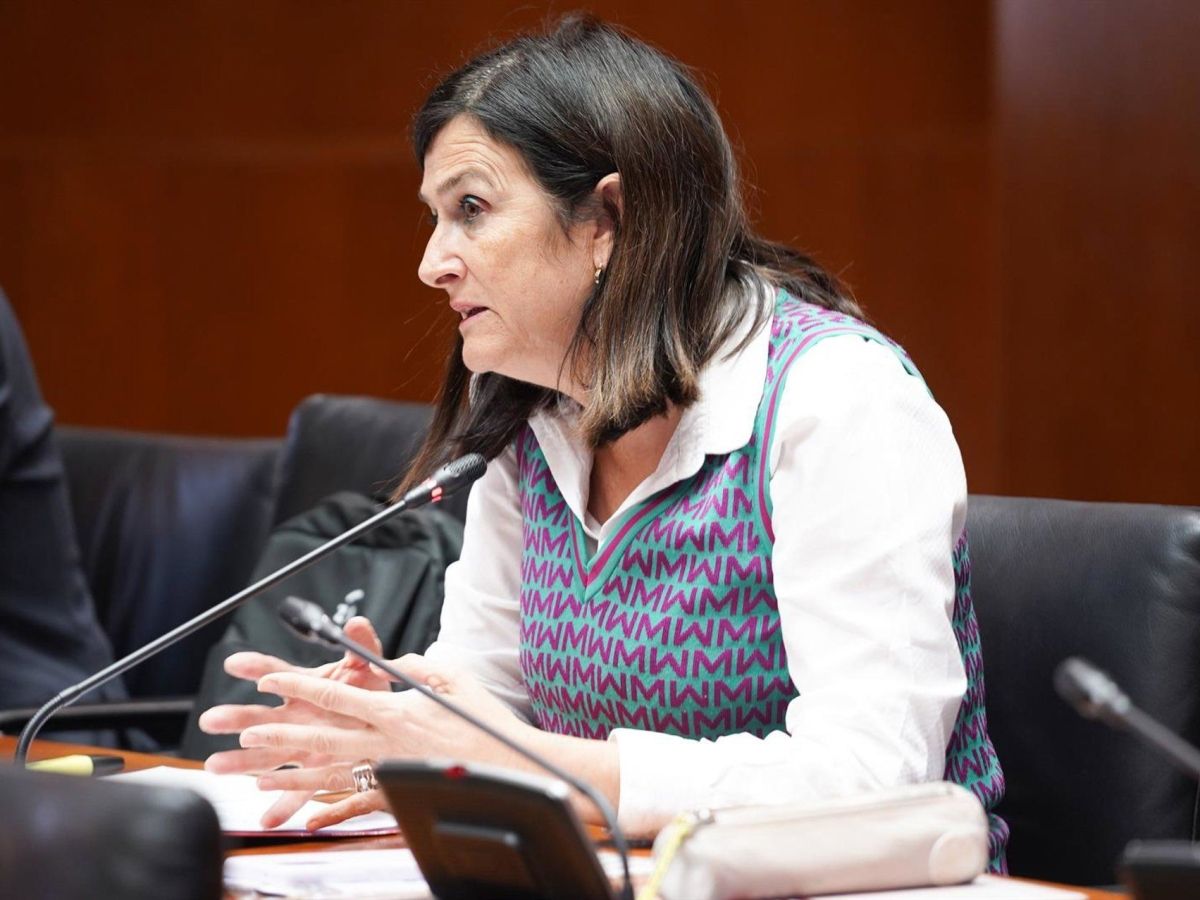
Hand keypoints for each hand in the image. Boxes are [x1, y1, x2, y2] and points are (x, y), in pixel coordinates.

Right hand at [199, 615, 390, 825]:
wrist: (385, 724)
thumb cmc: (370, 693)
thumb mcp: (366, 668)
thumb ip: (360, 647)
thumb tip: (355, 623)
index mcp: (305, 688)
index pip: (275, 672)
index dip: (256, 667)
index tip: (234, 663)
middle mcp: (296, 718)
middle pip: (260, 716)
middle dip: (234, 717)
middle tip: (211, 719)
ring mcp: (301, 745)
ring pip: (266, 754)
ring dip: (241, 761)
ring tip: (214, 765)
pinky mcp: (315, 771)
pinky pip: (298, 791)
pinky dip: (283, 805)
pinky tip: (267, 818)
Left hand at [241, 655, 535, 827]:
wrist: (510, 766)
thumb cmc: (484, 720)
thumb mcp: (452, 676)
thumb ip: (416, 665)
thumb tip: (394, 663)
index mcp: (393, 710)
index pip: (335, 695)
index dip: (298, 686)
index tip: (268, 679)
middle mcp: (384, 743)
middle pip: (321, 737)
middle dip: (280, 734)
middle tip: (247, 733)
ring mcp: (389, 772)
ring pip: (330, 773)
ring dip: (292, 774)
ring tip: (259, 773)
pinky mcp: (401, 794)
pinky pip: (358, 803)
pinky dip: (331, 811)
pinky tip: (308, 816)